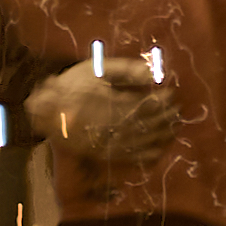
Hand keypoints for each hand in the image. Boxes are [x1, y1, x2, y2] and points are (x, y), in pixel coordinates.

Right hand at [26, 59, 182, 170]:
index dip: (162, 101)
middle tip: (178, 111)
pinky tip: (159, 150)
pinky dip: (146, 154)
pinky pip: (130, 156)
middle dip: (165, 117)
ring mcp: (109, 142)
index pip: (146, 104)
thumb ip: (126, 70)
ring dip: (161, 135)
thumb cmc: (72, 85)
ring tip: (175, 127)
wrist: (47, 111)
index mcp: (113, 104)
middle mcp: (114, 126)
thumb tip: (153, 73)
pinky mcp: (104, 152)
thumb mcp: (96, 69)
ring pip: (142, 141)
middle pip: (147, 123)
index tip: (172, 94)